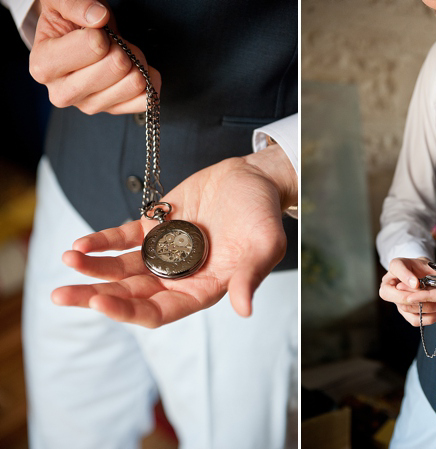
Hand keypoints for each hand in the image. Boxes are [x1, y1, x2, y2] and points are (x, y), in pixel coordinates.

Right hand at [29, 0, 160, 113]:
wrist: (74, 38)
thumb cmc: (68, 21)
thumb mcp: (60, 2)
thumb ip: (73, 4)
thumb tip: (98, 17)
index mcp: (44, 67)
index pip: (96, 47)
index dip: (102, 32)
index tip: (94, 31)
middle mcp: (64, 93)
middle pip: (118, 66)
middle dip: (121, 46)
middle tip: (110, 42)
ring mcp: (90, 106)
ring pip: (135, 82)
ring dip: (135, 60)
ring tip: (118, 53)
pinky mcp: (114, 111)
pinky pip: (146, 98)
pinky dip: (147, 78)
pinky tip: (133, 68)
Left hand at [52, 145, 297, 326]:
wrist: (253, 179)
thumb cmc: (263, 215)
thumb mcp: (265, 245)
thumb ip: (250, 276)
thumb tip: (244, 309)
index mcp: (202, 289)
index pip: (160, 311)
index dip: (129, 311)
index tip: (100, 302)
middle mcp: (179, 276)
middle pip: (131, 294)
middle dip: (95, 296)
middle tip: (60, 296)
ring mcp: (164, 251)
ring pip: (121, 268)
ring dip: (93, 268)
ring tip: (66, 260)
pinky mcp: (156, 225)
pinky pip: (123, 238)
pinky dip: (103, 241)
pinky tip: (82, 243)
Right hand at [379, 257, 435, 325]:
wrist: (422, 276)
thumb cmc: (423, 268)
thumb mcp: (428, 263)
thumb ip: (435, 268)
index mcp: (395, 267)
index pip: (396, 268)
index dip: (405, 277)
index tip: (416, 283)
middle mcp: (390, 284)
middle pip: (394, 294)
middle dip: (415, 298)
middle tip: (432, 297)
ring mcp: (395, 300)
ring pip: (405, 308)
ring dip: (424, 308)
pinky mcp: (404, 312)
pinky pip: (413, 319)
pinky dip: (427, 318)